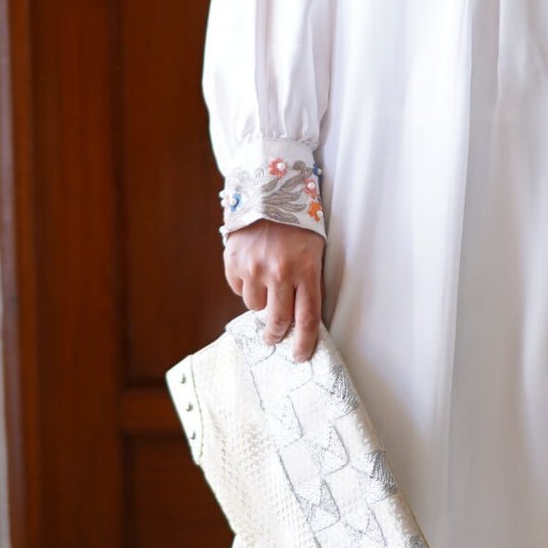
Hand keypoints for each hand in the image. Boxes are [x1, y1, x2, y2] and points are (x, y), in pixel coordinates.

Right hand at [222, 220, 324, 360]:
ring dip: (261, 301)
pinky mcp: (234, 260)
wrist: (269, 191)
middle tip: (274, 337)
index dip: (304, 342)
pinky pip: (238, 288)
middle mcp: (279, 271)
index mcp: (306, 270)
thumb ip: (307, 283)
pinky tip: (252, 268)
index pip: (307, 318)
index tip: (299, 356)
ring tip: (266, 281)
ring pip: (254, 306)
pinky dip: (245, 284)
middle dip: (276, 334)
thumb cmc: (298, 225)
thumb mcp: (314, 252)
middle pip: (277, 320)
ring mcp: (253, 267)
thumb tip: (298, 320)